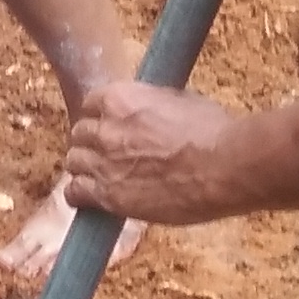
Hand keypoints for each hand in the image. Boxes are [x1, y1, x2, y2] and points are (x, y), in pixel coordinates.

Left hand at [61, 80, 258, 225]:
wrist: (224, 166)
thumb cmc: (212, 132)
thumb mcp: (180, 100)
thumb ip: (152, 103)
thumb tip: (149, 108)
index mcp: (121, 98)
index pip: (91, 103)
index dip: (100, 116)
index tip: (109, 126)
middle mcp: (105, 129)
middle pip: (80, 133)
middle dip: (92, 142)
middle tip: (108, 153)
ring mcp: (104, 163)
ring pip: (74, 162)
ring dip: (85, 167)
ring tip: (101, 176)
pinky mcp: (109, 196)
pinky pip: (75, 193)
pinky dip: (80, 195)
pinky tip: (91, 199)